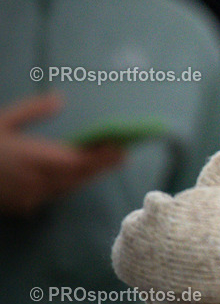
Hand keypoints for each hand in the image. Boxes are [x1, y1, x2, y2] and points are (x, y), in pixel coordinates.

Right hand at [0, 94, 123, 215]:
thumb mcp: (2, 120)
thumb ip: (32, 110)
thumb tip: (59, 98)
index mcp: (31, 157)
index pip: (77, 161)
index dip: (101, 156)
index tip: (120, 146)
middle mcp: (34, 180)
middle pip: (77, 176)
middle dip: (101, 166)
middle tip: (122, 154)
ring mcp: (28, 196)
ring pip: (67, 187)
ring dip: (87, 176)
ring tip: (108, 162)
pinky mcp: (22, 206)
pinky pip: (53, 194)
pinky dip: (69, 183)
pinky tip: (77, 175)